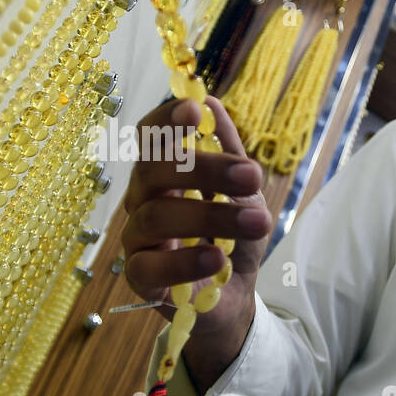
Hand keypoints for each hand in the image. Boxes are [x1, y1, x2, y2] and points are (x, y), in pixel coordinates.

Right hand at [120, 95, 271, 342]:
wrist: (236, 295)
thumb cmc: (231, 237)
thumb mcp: (242, 192)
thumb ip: (229, 151)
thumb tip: (211, 99)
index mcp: (163, 172)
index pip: (150, 137)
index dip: (166, 120)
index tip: (194, 110)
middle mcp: (142, 200)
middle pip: (153, 171)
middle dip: (205, 169)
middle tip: (252, 176)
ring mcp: (137, 239)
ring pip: (156, 217)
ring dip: (211, 216)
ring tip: (257, 223)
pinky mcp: (140, 279)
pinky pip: (149, 267)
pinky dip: (184, 262)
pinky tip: (217, 259)